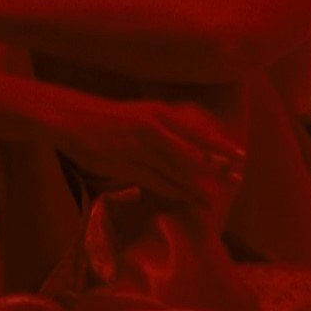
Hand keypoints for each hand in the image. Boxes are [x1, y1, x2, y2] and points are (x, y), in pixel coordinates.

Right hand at [53, 100, 245, 205]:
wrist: (70, 116)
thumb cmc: (108, 116)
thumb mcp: (140, 112)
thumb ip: (163, 123)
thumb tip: (186, 136)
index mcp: (158, 113)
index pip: (197, 132)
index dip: (220, 146)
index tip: (240, 156)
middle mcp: (152, 129)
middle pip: (191, 153)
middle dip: (216, 168)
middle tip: (237, 179)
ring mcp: (138, 148)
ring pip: (175, 171)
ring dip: (195, 187)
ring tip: (213, 199)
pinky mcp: (124, 164)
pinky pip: (153, 181)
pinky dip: (171, 191)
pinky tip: (184, 198)